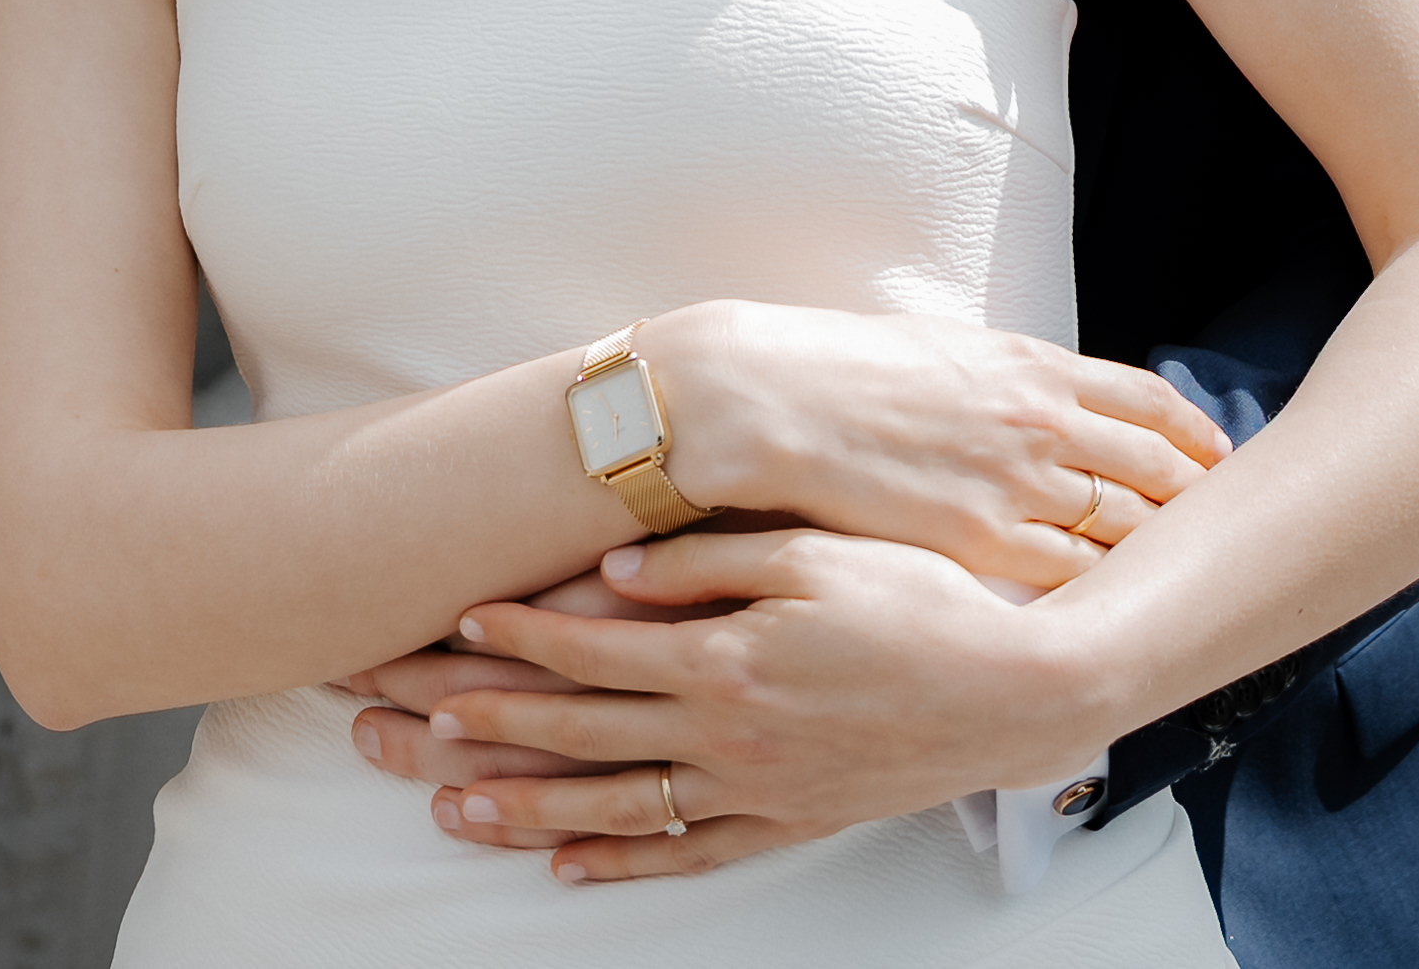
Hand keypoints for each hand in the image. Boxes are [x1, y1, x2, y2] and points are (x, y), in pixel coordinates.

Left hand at [431, 530, 1122, 882]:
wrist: (1021, 686)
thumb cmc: (924, 600)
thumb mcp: (816, 550)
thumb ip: (708, 556)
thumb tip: (613, 565)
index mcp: (725, 655)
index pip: (591, 650)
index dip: (513, 638)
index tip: (447, 627)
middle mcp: (726, 731)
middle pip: (577, 732)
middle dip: (478, 724)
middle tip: (398, 721)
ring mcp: (756, 785)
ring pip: (615, 805)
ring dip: (525, 807)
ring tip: (447, 808)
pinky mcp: (790, 819)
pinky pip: (689, 850)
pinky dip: (622, 861)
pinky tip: (565, 868)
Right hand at [641, 305, 1223, 585]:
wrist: (759, 401)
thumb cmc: (831, 370)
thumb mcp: (941, 351)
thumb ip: (1003, 382)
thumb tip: (1036, 403)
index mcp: (1032, 364)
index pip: (1147, 401)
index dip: (1194, 434)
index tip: (1218, 455)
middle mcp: (1043, 422)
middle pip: (1158, 470)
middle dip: (1200, 500)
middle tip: (1230, 526)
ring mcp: (1018, 486)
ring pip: (1128, 529)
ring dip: (1164, 554)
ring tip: (1188, 581)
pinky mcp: (981, 545)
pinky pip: (1073, 578)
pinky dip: (1105, 595)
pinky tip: (1118, 613)